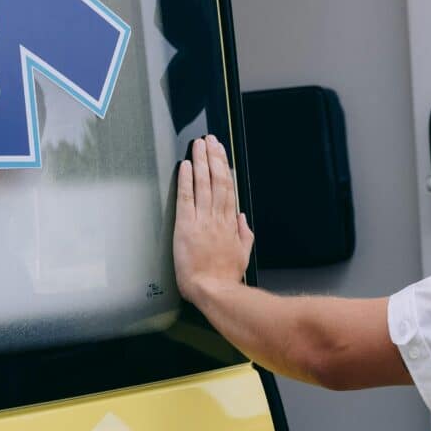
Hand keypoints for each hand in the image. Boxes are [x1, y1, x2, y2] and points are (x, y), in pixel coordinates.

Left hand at [173, 135, 253, 302]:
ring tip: (199, 145)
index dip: (224, 167)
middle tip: (209, 140)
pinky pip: (187, 199)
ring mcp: (202, 220)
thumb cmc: (225, 276)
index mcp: (229, 223)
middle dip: (213, 157)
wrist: (214, 290)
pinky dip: (187, 181)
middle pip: (217, 180)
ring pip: (204, 184)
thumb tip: (242, 218)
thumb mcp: (242, 254)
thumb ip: (243, 233)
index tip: (221, 153)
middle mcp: (217, 217)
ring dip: (202, 162)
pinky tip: (187, 167)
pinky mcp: (186, 227)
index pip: (227, 188)